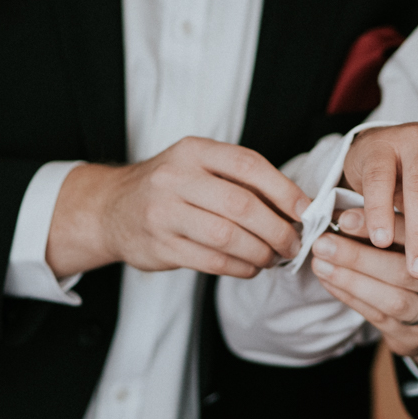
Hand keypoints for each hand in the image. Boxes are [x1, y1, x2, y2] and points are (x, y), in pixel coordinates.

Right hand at [46, 137, 308, 278]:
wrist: (111, 208)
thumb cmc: (171, 187)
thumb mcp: (199, 165)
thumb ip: (241, 179)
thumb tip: (297, 206)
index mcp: (193, 151)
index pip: (248, 165)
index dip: (283, 190)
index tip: (306, 210)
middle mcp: (175, 178)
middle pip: (241, 205)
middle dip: (278, 229)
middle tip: (295, 243)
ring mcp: (164, 213)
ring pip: (227, 237)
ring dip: (261, 252)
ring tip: (274, 257)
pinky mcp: (160, 246)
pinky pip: (212, 261)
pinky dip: (240, 267)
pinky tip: (251, 266)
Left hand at [311, 211, 417, 359]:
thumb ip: (393, 218)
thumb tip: (346, 207)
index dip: (383, 224)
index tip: (345, 218)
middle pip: (406, 270)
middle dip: (359, 256)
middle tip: (323, 242)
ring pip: (392, 299)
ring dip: (350, 279)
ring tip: (319, 262)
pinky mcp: (417, 338)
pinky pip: (378, 317)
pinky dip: (349, 296)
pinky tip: (329, 280)